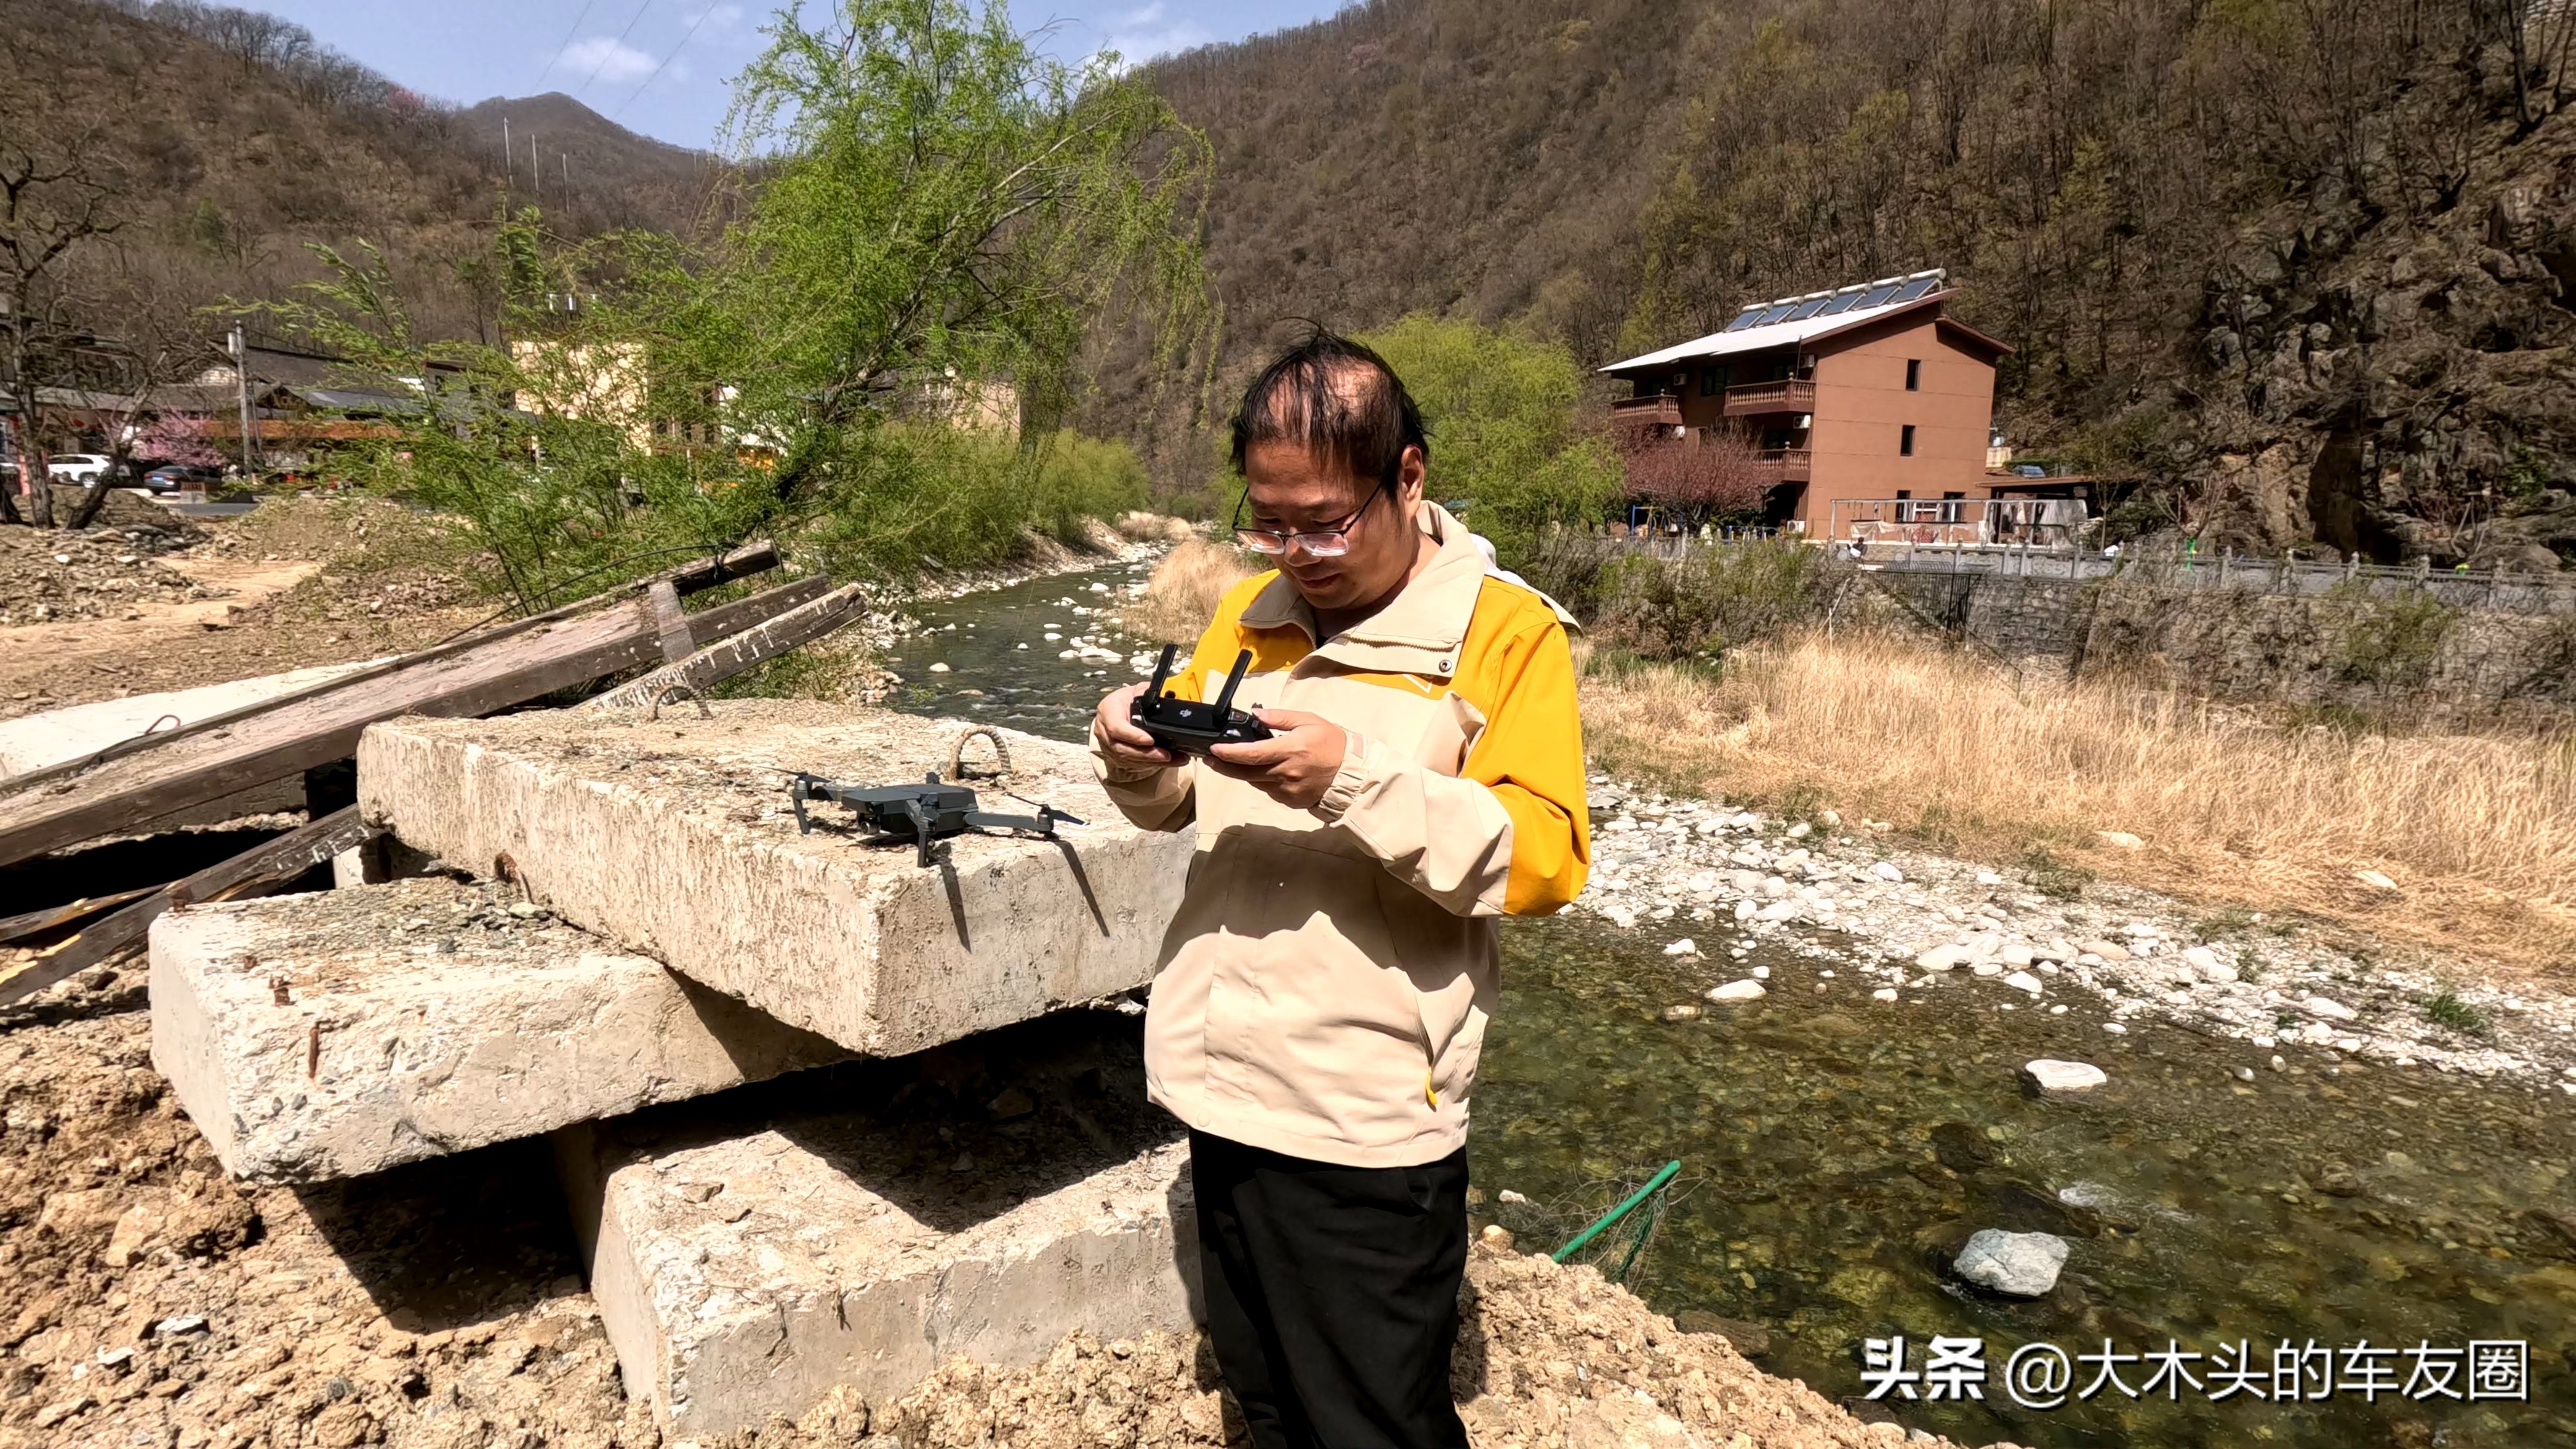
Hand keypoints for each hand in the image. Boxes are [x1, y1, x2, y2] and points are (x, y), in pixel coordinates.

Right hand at [1094, 681, 1178, 768]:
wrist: (1120, 707)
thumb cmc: (1129, 699)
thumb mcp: (1138, 690)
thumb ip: (1150, 693)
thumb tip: (1169, 697)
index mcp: (1108, 710)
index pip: (1116, 727)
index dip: (1133, 735)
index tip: (1150, 740)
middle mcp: (1104, 730)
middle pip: (1123, 748)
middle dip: (1147, 754)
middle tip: (1166, 755)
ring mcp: (1109, 745)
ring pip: (1129, 759)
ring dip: (1153, 761)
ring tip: (1175, 759)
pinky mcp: (1116, 755)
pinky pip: (1134, 764)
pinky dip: (1152, 764)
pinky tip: (1170, 761)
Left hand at [1206, 708, 1347, 810]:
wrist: (1352, 774)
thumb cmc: (1333, 744)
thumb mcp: (1309, 721)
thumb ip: (1281, 718)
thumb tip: (1256, 715)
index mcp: (1290, 750)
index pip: (1251, 754)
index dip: (1228, 753)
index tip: (1213, 749)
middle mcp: (1286, 773)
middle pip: (1245, 773)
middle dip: (1223, 766)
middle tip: (1209, 759)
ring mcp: (1287, 790)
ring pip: (1255, 782)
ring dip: (1242, 773)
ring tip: (1234, 762)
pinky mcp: (1290, 801)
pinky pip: (1268, 790)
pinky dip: (1262, 781)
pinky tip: (1264, 772)